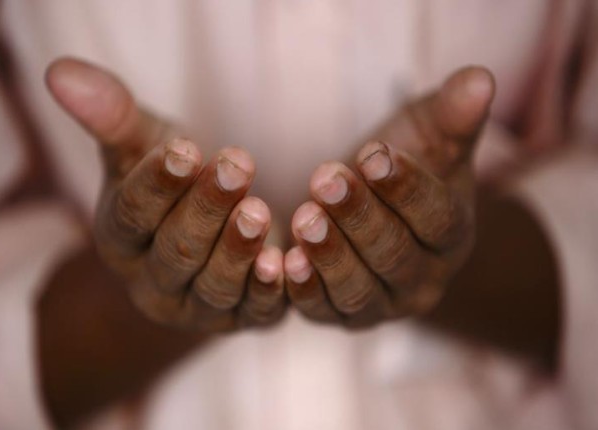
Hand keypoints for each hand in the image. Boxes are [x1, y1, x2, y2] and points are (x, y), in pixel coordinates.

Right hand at [46, 58, 285, 330]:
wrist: (209, 235)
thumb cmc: (174, 184)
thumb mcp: (143, 148)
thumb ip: (111, 117)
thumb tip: (59, 71)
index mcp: (122, 239)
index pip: (132, 215)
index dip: (157, 184)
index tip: (185, 150)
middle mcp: (154, 281)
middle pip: (176, 251)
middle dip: (206, 208)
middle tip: (237, 166)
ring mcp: (198, 307)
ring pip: (213, 285)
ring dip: (237, 248)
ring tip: (258, 210)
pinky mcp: (242, 316)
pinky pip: (254, 310)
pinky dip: (268, 290)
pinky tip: (285, 261)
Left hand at [284, 67, 494, 327]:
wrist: (372, 210)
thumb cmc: (402, 167)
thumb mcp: (428, 135)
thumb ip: (453, 115)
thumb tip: (481, 78)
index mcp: (452, 235)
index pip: (437, 218)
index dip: (406, 188)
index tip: (373, 155)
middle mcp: (424, 279)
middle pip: (395, 255)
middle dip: (359, 216)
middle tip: (325, 179)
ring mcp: (383, 304)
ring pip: (360, 289)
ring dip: (330, 255)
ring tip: (304, 218)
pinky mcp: (342, 315)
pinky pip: (324, 310)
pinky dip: (305, 290)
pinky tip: (283, 263)